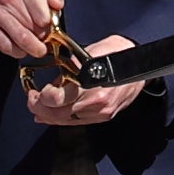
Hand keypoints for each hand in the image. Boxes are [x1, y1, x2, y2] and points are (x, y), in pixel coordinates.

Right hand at [0, 0, 71, 63]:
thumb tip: (57, 4)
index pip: (44, 17)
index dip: (51, 26)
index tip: (51, 26)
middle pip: (33, 29)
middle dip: (43, 38)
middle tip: (46, 38)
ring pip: (20, 39)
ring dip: (32, 47)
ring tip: (37, 46)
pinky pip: (5, 46)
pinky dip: (17, 51)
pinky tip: (22, 47)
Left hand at [27, 36, 145, 128]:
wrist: (142, 64)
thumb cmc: (118, 53)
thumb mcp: (90, 52)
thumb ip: (70, 69)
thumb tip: (53, 82)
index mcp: (92, 85)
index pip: (58, 99)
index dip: (41, 98)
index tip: (33, 92)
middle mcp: (96, 103)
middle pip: (59, 114)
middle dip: (40, 109)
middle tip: (31, 101)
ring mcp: (101, 112)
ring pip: (67, 121)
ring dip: (49, 117)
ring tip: (38, 109)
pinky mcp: (104, 116)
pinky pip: (77, 122)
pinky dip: (62, 119)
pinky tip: (53, 116)